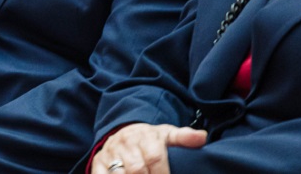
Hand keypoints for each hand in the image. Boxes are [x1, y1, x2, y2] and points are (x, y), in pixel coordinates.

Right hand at [91, 123, 206, 173]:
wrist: (122, 132)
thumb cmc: (149, 138)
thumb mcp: (166, 134)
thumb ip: (183, 137)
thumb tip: (202, 137)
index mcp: (144, 136)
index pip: (155, 157)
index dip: (163, 173)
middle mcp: (125, 144)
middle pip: (137, 169)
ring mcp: (110, 154)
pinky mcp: (98, 163)